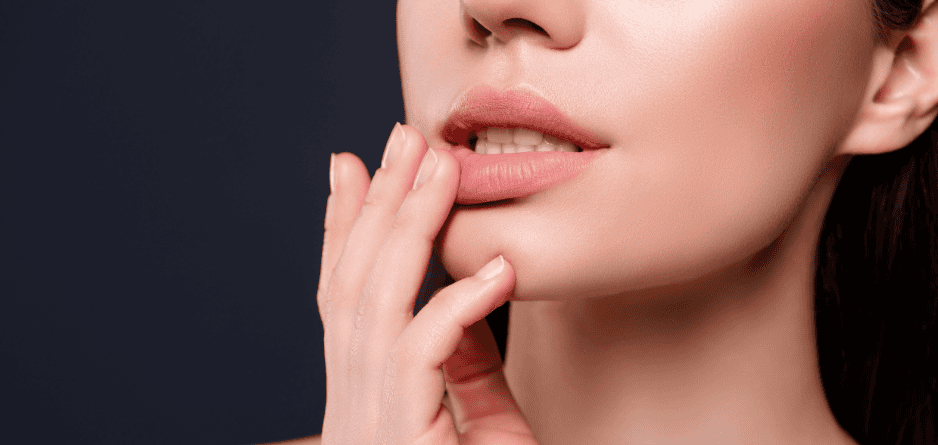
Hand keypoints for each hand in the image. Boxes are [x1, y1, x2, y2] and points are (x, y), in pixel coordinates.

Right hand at [317, 123, 538, 443]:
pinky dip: (456, 302)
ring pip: (377, 303)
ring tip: (439, 167)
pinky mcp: (401, 440)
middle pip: (352, 285)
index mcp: (363, 399)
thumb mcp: (475, 426)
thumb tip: (469, 301)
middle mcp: (352, 406)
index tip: (353, 168)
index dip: (343, 228)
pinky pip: (421, 350)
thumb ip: (465, 370)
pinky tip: (496, 269)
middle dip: (375, 204)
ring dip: (408, 226)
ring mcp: (369, 422)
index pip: (344, 299)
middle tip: (401, 139)